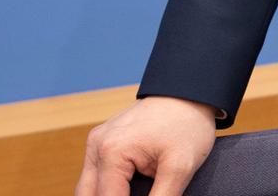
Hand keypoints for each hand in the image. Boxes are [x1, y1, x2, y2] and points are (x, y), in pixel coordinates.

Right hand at [76, 96, 217, 195]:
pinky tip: (124, 193)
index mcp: (111, 151)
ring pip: (88, 189)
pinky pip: (96, 176)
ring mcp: (96, 142)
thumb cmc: (187, 124)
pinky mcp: (102, 142)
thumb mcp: (180, 168)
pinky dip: (106, 189)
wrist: (190, 91)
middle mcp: (96, 146)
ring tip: (135, 194)